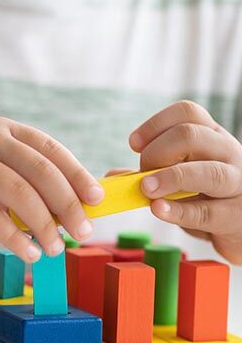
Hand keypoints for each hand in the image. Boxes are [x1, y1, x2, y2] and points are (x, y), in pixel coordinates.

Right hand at [0, 117, 104, 261]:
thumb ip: (9, 169)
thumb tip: (55, 206)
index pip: (49, 148)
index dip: (77, 174)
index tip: (97, 198)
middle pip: (40, 171)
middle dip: (68, 203)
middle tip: (85, 230)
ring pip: (19, 194)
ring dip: (44, 225)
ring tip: (57, 247)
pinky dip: (14, 238)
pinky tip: (28, 252)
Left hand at [130, 100, 241, 262]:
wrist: (241, 229)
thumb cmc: (208, 197)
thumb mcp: (182, 177)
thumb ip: (149, 174)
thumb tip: (113, 176)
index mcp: (212, 136)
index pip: (188, 113)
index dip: (155, 124)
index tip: (133, 144)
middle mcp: (228, 153)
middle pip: (192, 135)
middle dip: (157, 152)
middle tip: (142, 174)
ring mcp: (238, 183)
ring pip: (209, 172)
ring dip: (170, 178)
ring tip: (146, 189)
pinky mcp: (236, 216)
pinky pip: (207, 211)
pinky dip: (178, 210)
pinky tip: (158, 209)